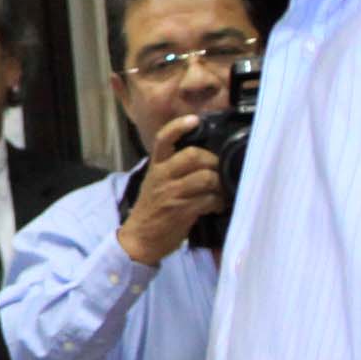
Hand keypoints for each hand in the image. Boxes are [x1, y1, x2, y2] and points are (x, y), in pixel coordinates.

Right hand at [118, 113, 221, 266]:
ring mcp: (172, 194)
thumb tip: (201, 157)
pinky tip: (216, 206)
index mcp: (156, 167)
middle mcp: (162, 176)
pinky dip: (217, 202)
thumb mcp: (156, 183)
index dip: (179, 126)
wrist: (139, 239)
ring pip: (206, 178)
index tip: (195, 120)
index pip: (164, 139)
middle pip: (193, 155)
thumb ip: (173, 169)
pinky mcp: (181, 211)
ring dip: (219, 184)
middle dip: (213, 161)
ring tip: (220, 191)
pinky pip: (208, 199)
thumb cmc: (151, 210)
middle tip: (219, 170)